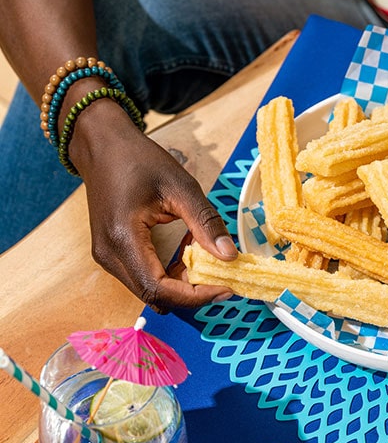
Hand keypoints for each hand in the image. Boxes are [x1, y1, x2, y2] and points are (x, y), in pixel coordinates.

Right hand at [73, 103, 236, 311]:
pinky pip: (144, 276)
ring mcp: (108, 257)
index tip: (226, 288)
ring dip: (182, 282)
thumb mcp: (181, 187)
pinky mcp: (113, 253)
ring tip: (208, 259)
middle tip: (224, 278)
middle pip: (154, 295)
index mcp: (122, 239)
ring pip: (149, 289)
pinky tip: (188, 251)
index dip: (194, 296)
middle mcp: (109, 256)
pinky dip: (171, 272)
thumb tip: (230, 256)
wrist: (103, 146)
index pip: (158, 288)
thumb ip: (206, 223)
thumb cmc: (139, 160)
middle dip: (192, 293)